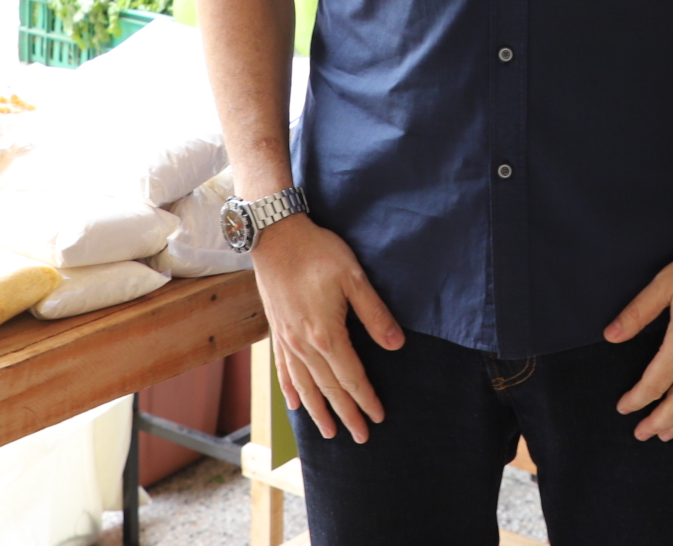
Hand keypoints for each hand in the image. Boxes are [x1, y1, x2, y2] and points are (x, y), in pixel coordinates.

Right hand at [251, 214, 404, 442]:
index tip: (378, 416)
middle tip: (360, 437)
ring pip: (305, 385)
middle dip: (346, 414)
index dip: (366, 398)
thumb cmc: (318, 252)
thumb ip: (375, 313)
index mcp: (326, 334)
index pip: (351, 377)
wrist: (275, 236)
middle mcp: (303, 344)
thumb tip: (396, 345)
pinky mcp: (276, 330)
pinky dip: (291, 389)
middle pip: (328, 388)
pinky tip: (295, 403)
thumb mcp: (354, 277)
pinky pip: (283, 370)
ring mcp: (286, 340)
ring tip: (328, 431)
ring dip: (318, 410)